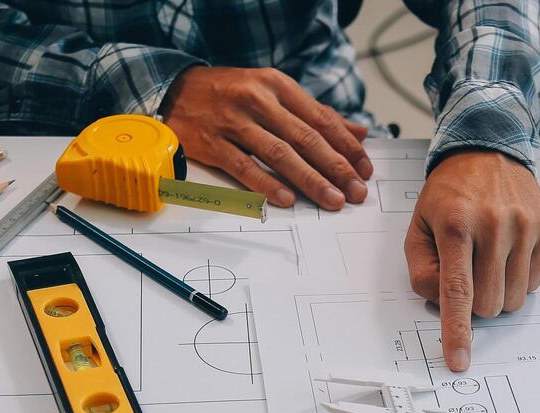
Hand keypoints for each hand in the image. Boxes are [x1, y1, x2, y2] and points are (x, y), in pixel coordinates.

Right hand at [162, 66, 372, 210]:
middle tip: (356, 191)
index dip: (346, 146)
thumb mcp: (273, 92)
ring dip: (310, 179)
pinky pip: (244, 167)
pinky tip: (288, 199)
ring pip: (279, 153)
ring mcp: (234, 121)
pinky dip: (267, 184)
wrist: (174, 90)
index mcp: (277, 85)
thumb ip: (315, 113)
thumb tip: (358, 133)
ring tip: (332, 200)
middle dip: (336, 167)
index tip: (365, 169)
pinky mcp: (213, 143)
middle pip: (305, 138)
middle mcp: (257, 100)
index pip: (321, 119)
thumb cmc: (230, 94)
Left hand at [405, 151, 539, 371]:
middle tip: (467, 276)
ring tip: (488, 261)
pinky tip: (507, 252)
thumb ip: (422, 272)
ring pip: (514, 300)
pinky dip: (517, 279)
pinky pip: (534, 283)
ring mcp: (526, 226)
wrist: (488, 152)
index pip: (457, 291)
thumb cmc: (449, 196)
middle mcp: (495, 225)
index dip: (457, 331)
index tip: (459, 361)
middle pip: (488, 304)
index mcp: (456, 225)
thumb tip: (444, 306)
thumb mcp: (418, 227)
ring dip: (497, 293)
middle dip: (474, 305)